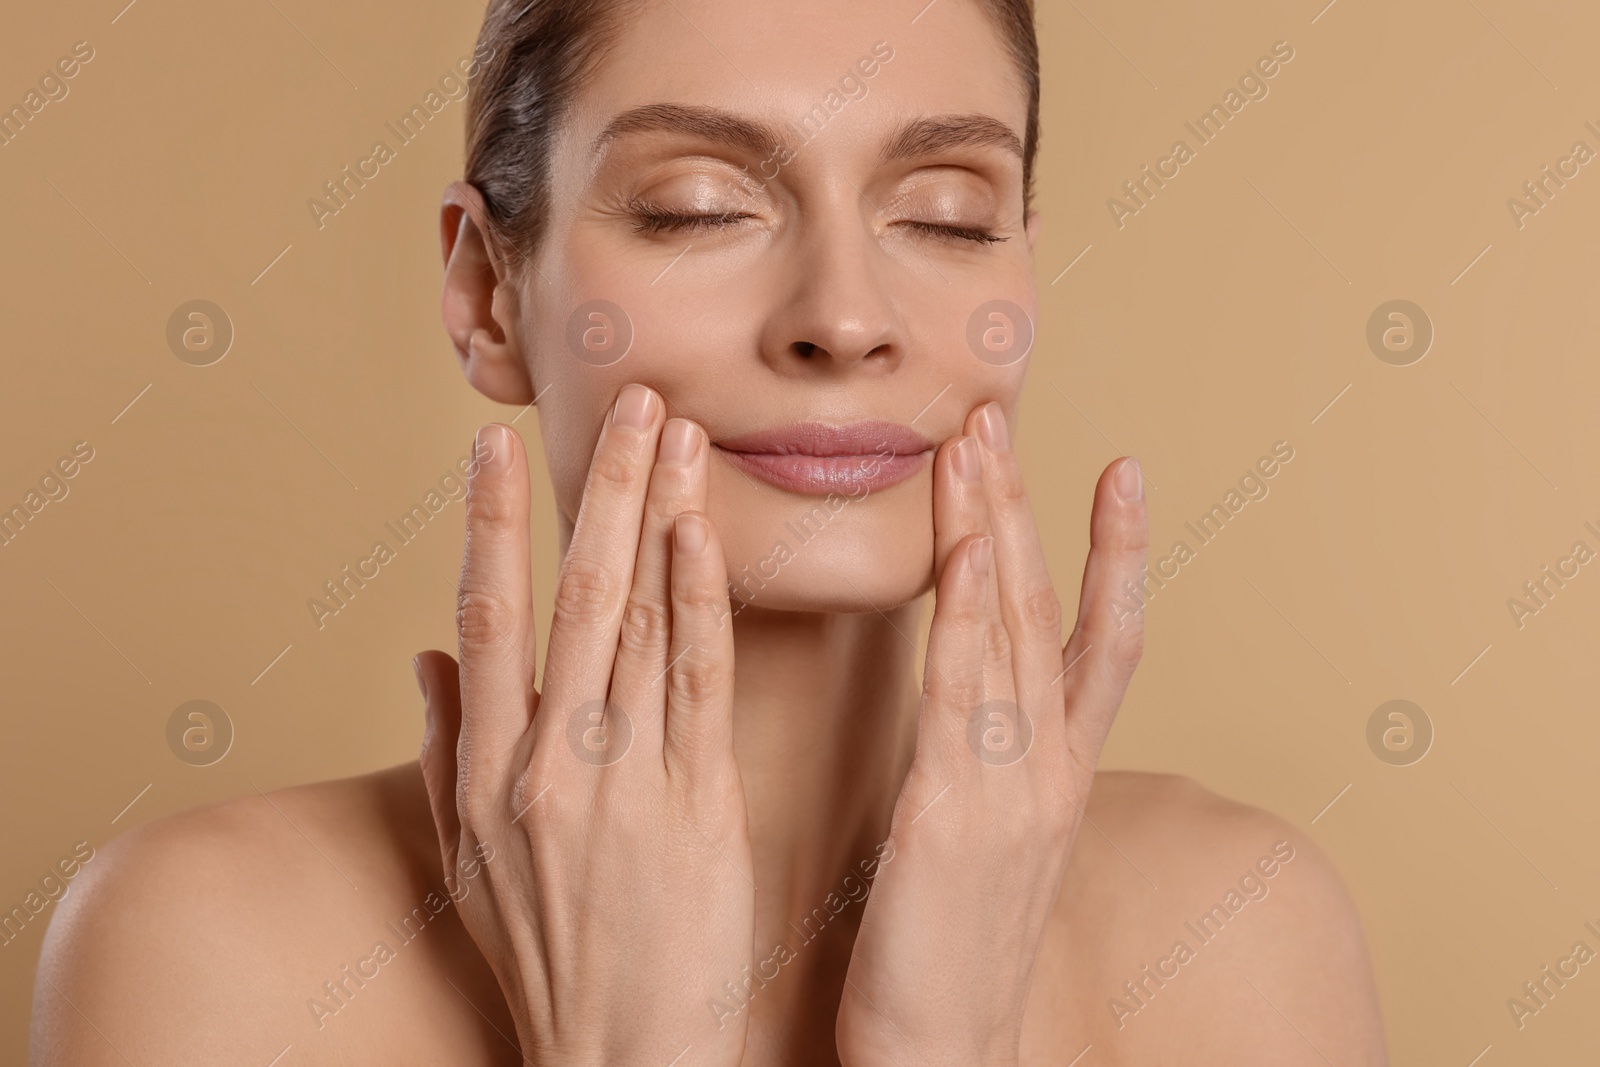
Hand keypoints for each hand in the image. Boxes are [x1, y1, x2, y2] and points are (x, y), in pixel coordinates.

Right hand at [414, 384, 754, 1065]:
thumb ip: (442, 752)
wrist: (620, 1058)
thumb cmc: (548, 960)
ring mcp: (621, 781)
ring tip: (676, 433)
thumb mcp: (466, 863)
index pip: (487, 619)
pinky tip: (702, 536)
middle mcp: (546, 762)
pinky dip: (700, 605)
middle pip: (575, 597)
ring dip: (658, 518)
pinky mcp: (694, 806)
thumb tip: (427, 656)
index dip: (491, 526)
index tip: (494, 447)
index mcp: (484, 773)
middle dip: (603, 489)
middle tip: (630, 402)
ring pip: (640, 622)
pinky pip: (697, 687)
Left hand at [835, 402, 1148, 1065]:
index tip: (1116, 474)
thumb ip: (987, 767)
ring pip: (1010, 623)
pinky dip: (957, 594)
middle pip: (1050, 606)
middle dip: (1026, 507)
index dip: (1114, 554)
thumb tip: (969, 711)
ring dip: (992, 523)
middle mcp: (1049, 765)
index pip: (1099, 641)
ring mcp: (1012, 780)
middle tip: (1001, 417)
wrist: (944, 1054)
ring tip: (974, 441)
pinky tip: (951, 537)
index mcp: (1057, 775)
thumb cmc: (946, 953)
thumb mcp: (986, 843)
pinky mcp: (957, 804)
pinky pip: (959, 676)